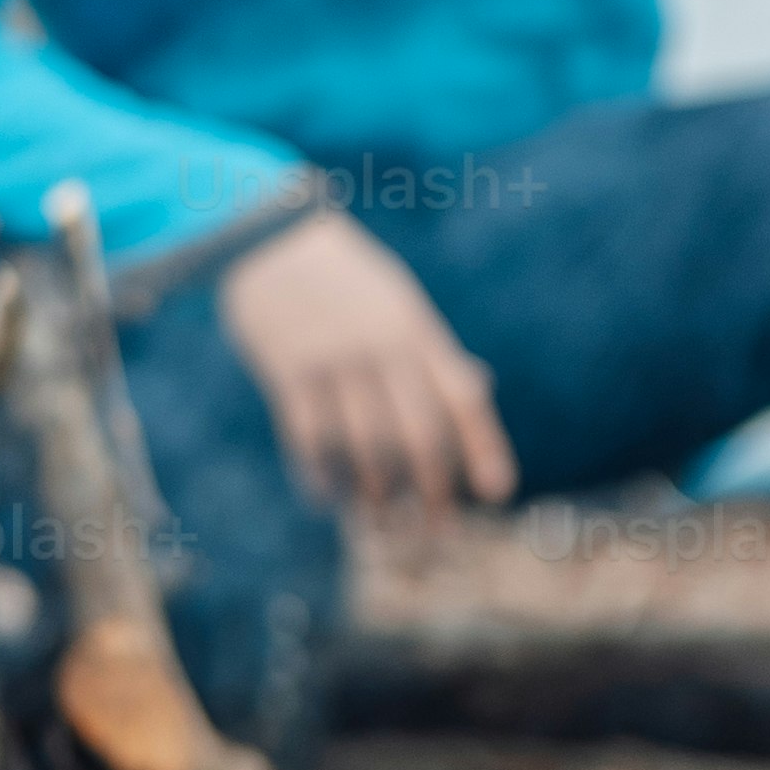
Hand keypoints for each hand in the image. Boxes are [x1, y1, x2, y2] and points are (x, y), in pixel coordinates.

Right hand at [224, 206, 516, 514]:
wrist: (270, 235)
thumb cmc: (344, 277)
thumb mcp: (399, 301)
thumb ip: (434, 348)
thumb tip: (480, 388)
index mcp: (417, 331)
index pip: (463, 398)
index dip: (484, 447)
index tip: (498, 494)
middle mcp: (383, 349)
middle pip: (420, 435)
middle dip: (432, 492)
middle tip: (436, 535)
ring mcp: (335, 360)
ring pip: (367, 446)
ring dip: (375, 494)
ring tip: (378, 522)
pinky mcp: (288, 371)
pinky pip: (310, 438)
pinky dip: (321, 475)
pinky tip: (326, 496)